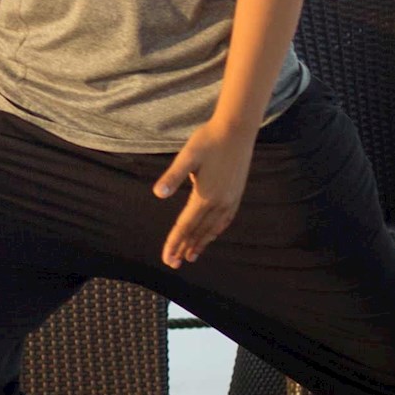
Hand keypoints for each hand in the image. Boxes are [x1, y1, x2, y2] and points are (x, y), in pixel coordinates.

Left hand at [153, 119, 254, 267]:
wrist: (237, 130)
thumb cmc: (208, 141)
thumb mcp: (187, 156)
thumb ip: (173, 177)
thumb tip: (158, 194)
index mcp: (205, 196)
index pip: (185, 226)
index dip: (174, 243)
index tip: (166, 258)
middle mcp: (219, 203)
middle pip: (198, 232)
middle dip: (184, 248)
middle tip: (173, 264)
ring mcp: (230, 200)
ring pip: (212, 229)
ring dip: (200, 243)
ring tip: (190, 256)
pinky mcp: (236, 195)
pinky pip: (225, 221)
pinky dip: (215, 232)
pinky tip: (211, 236)